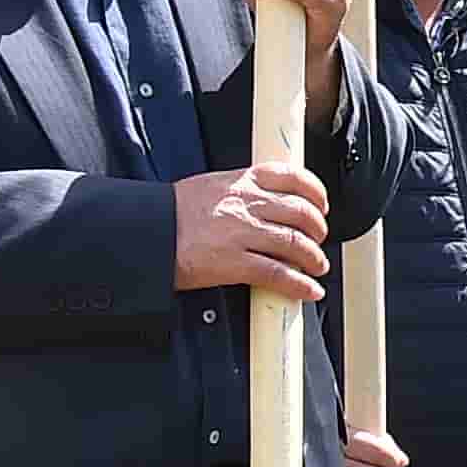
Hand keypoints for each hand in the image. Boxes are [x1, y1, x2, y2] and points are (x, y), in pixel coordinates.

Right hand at [175, 163, 331, 301]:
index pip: (292, 177)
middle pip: (301, 213)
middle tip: (317, 239)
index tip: (321, 204)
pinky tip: (309, 289)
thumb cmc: (173, 213)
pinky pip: (278, 274)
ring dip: (314, 258)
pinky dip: (300, 284)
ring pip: (296, 245)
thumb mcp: (210, 186)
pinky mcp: (234, 263)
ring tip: (316, 266)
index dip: (316, 192)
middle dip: (318, 230)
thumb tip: (270, 200)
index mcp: (241, 181)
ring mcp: (242, 233)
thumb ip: (242, 190)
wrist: (145, 233)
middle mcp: (246, 204)